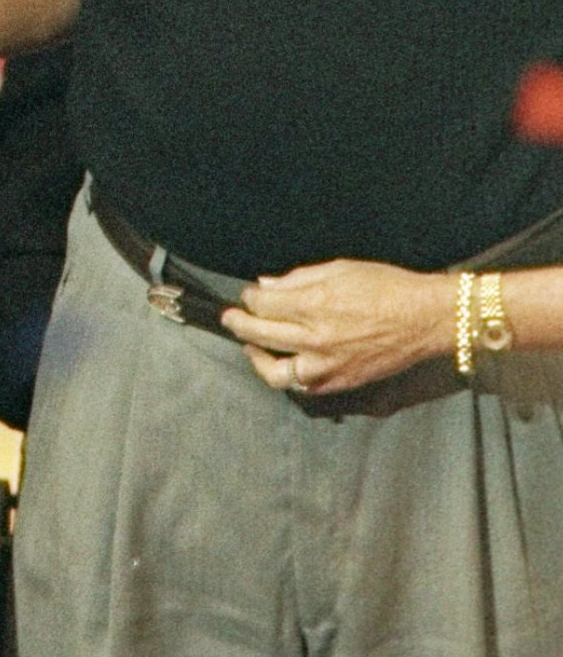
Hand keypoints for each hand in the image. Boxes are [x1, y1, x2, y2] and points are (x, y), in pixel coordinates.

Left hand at [222, 261, 457, 396]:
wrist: (424, 318)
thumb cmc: (385, 286)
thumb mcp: (339, 269)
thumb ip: (298, 279)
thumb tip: (267, 285)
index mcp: (313, 305)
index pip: (262, 304)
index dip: (250, 298)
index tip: (249, 294)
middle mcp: (315, 339)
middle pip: (260, 335)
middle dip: (239, 324)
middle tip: (231, 318)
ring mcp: (327, 366)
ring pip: (276, 372)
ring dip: (258, 358)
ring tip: (251, 347)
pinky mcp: (342, 382)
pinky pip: (305, 387)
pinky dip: (290, 377)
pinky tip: (286, 363)